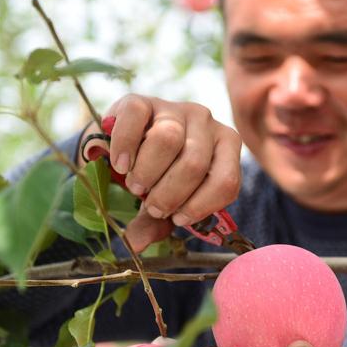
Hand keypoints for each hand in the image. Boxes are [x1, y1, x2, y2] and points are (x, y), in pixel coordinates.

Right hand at [79, 95, 241, 252]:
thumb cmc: (158, 176)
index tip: (177, 219)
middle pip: (193, 164)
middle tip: (151, 205)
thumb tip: (136, 246)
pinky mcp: (142, 100)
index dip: (199, 207)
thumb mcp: (166, 201)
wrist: (128, 143)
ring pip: (167, 141)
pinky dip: (124, 147)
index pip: (226, 182)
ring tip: (135, 185)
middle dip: (168, 194)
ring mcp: (175, 107)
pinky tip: (119, 164)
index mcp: (226, 146)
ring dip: (147, 172)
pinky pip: (135, 120)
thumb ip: (158, 223)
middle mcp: (206, 121)